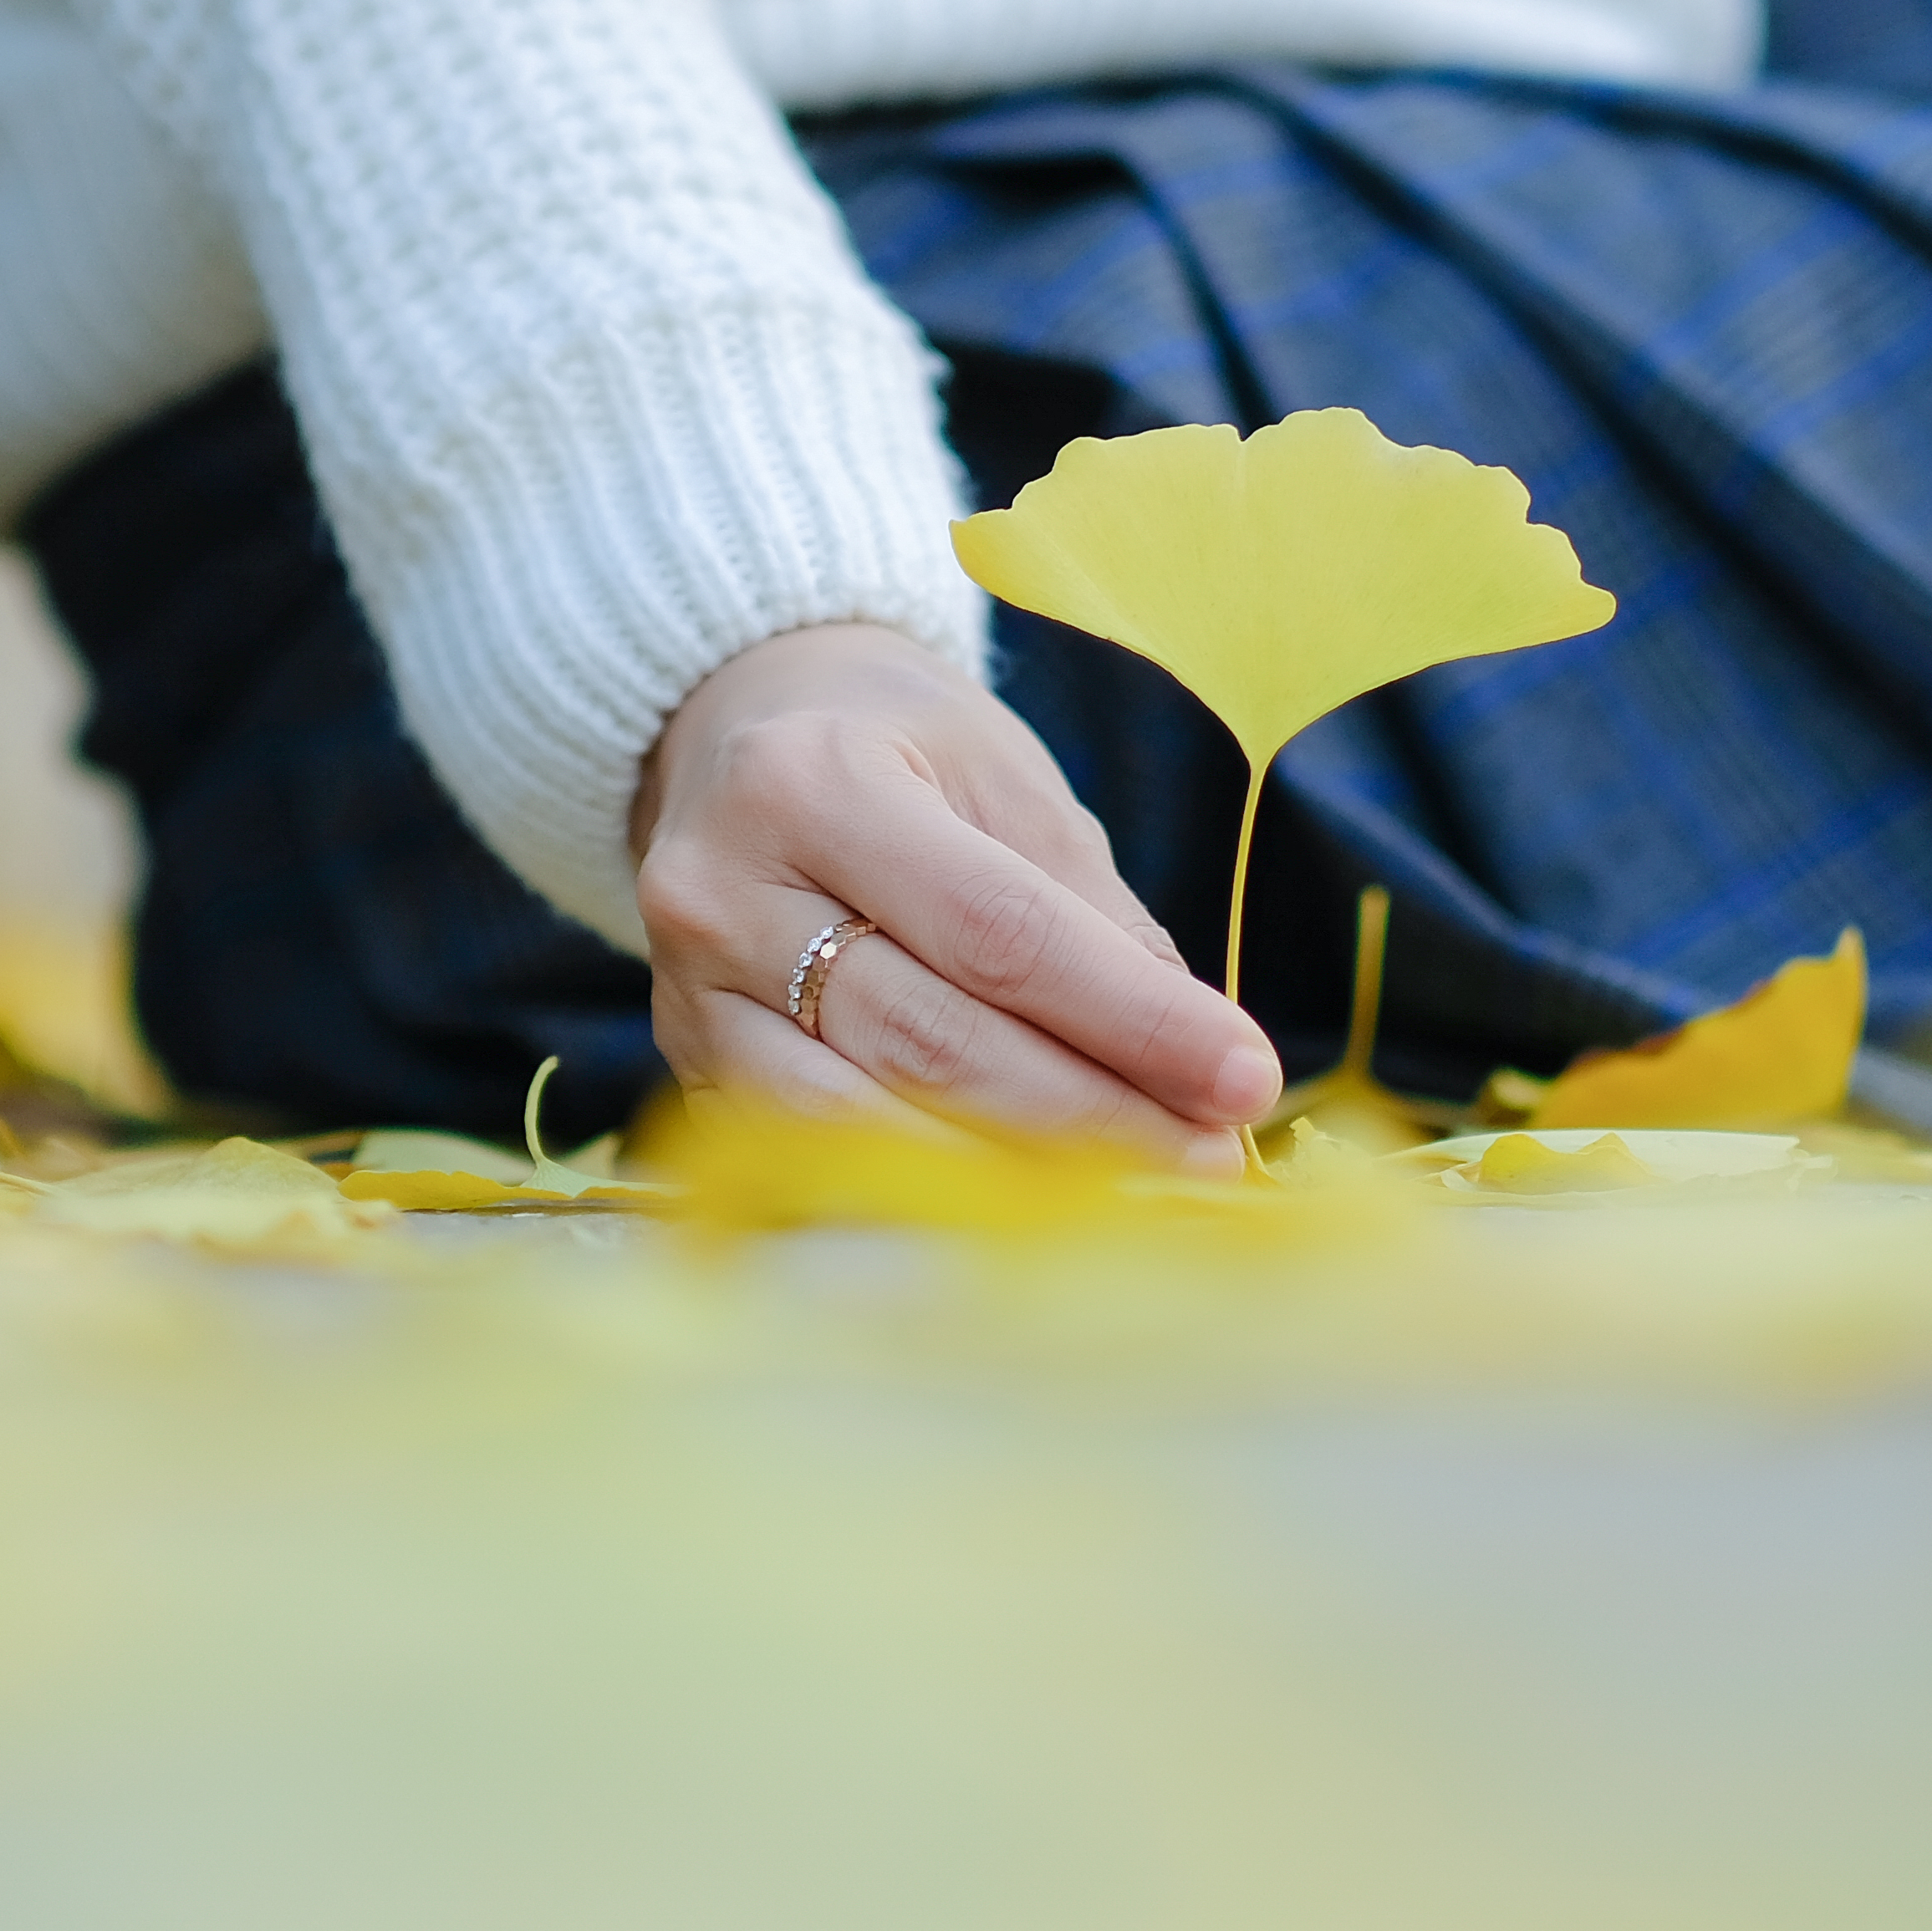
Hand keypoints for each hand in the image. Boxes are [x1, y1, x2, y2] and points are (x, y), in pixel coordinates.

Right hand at [631, 624, 1283, 1171]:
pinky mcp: (687, 1064)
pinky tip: (1021, 1202)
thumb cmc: (895, 748)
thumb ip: (1095, 917)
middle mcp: (725, 891)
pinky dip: (925, 1188)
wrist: (736, 728)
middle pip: (933, 1043)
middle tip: (1214, 1158)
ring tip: (1141, 1190)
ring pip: (860, 1124)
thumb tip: (1199, 1058)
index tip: (1244, 1079)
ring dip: (1016, 1175)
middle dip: (1095, 1117)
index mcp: (817, 784)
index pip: (1000, 933)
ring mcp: (687, 992)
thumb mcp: (1005, 779)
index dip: (1131, 1021)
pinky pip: (811, 1156)